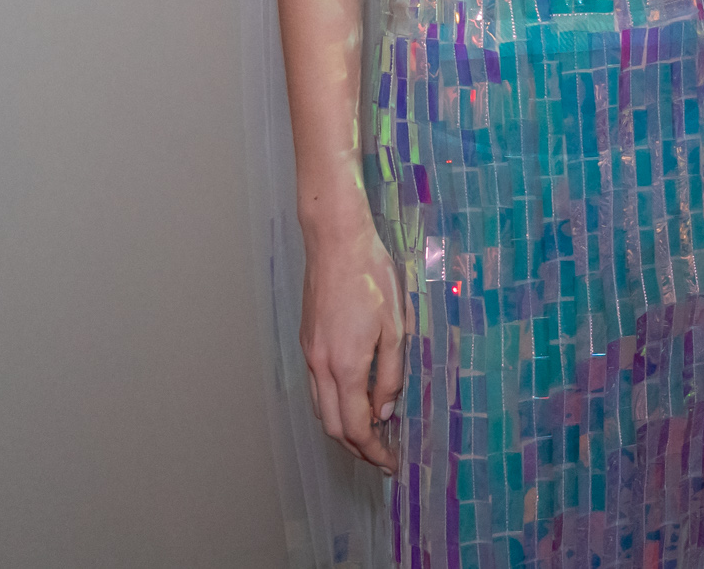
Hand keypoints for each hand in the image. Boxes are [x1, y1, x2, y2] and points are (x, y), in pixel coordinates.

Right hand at [299, 220, 408, 474]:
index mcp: (346, 365)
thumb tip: (386, 409)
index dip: (374, 450)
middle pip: (332, 426)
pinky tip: (354, 397)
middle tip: (382, 454)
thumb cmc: (372, 276)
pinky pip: (317, 386)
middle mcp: (321, 365)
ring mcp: (310, 354)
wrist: (335, 242)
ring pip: (321, 408)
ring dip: (343, 427)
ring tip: (371, 432)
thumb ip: (391, 372)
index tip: (391, 462)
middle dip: (357, 447)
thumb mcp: (396, 326)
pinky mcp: (307, 341)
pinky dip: (334, 403)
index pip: (356, 426)